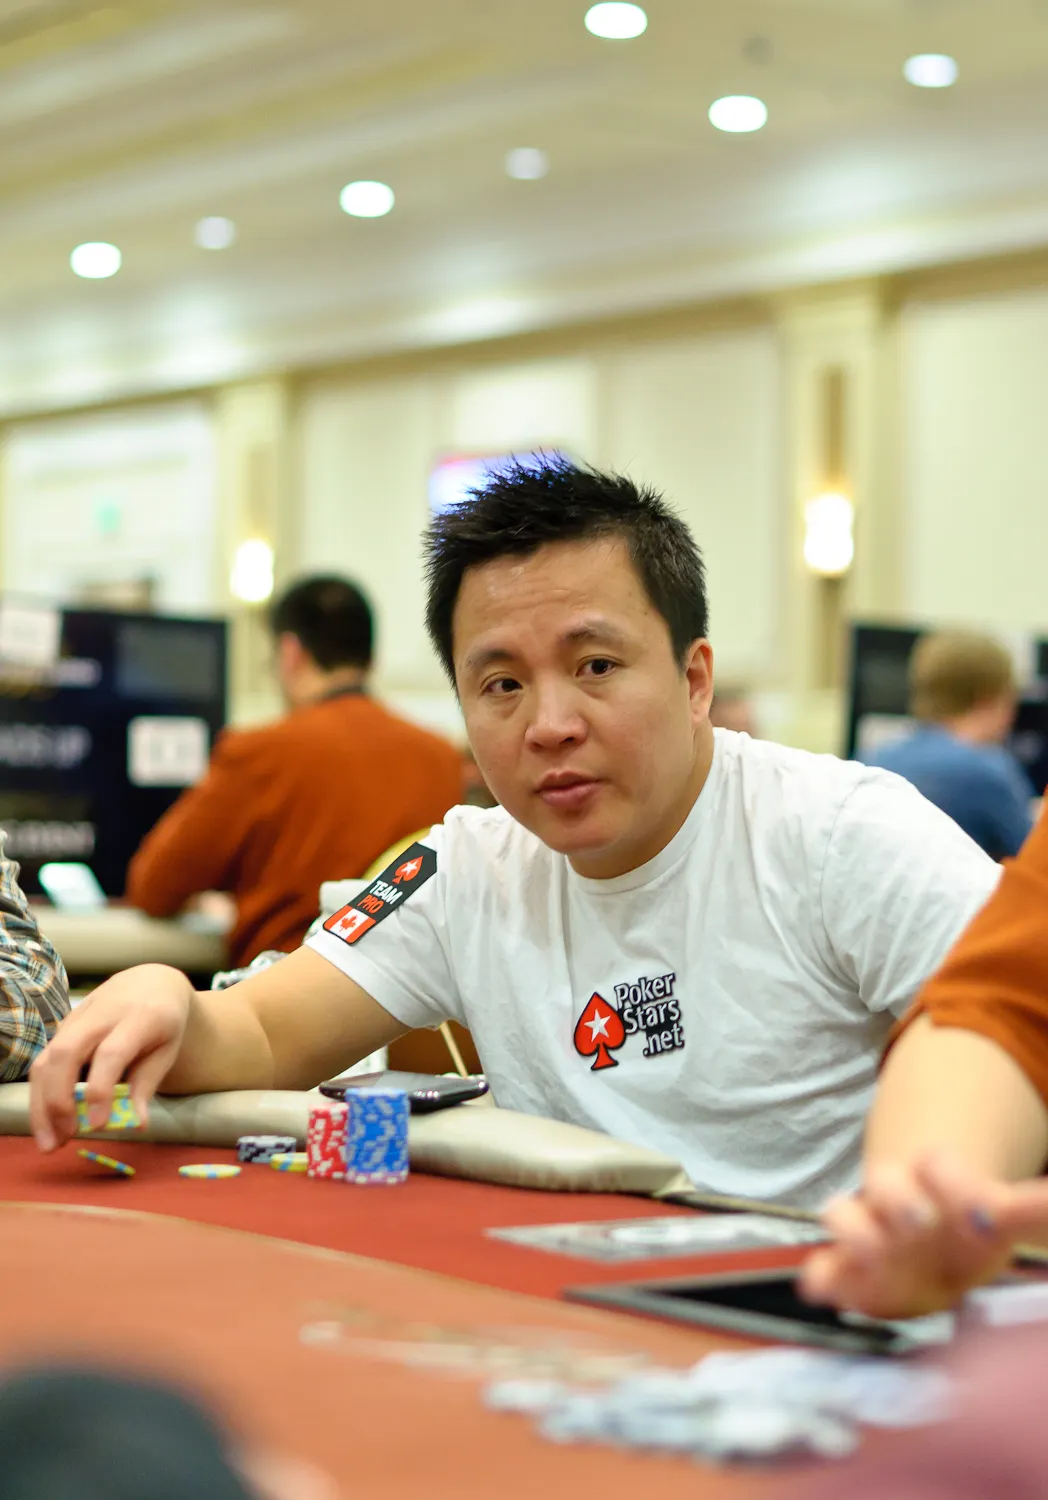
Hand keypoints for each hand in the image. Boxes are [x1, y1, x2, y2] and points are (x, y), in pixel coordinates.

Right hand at [29, 964, 193, 1152]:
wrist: (150, 982)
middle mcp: (102, 1013)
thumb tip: (136, 1125)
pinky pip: (43, 1060)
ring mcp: (78, 1018)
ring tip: (50, 1143)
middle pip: (68, 1053)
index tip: (97, 1127)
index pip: (112, 1053)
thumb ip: (148, 1085)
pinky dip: (40, 1095)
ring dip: (42, 1104)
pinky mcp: (63, 1027)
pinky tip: (46, 1124)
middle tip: (65, 1139)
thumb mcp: (168, 1049)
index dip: (101, 1089)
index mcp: (139, 1017)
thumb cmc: (163, 1021)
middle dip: (59, 1099)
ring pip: (47, 1058)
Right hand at [800, 1152, 1047, 1318]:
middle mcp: (894, 1201)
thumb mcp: (1005, 1220)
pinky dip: (821, 1277)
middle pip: (883, 1180)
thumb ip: (1032, 1210)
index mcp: (934, 1181)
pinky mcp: (846, 1271)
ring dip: (854, 1230)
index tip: (985, 1210)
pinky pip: (821, 1267)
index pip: (935, 1162)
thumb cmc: (972, 1232)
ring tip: (873, 1254)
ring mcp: (867, 1233)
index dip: (953, 1180)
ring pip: (841, 1212)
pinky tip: (828, 1291)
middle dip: (898, 1198)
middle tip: (922, 1222)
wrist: (933, 1253)